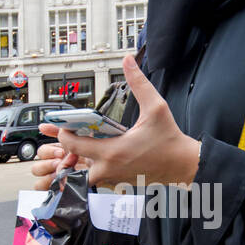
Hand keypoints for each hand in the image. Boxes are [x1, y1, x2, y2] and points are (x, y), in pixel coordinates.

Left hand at [34, 54, 199, 189]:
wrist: (182, 165)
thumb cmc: (169, 139)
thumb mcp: (156, 107)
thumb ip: (139, 83)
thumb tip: (128, 61)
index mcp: (114, 151)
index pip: (74, 145)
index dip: (63, 134)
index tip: (62, 126)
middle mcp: (110, 168)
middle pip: (73, 165)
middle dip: (65, 152)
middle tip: (62, 140)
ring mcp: (113, 179)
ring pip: (83, 176)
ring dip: (76, 163)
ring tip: (73, 151)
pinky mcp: (118, 183)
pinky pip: (96, 180)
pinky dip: (89, 170)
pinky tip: (92, 158)